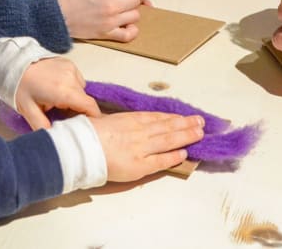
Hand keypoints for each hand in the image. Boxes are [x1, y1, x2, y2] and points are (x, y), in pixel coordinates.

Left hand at [15, 57, 100, 129]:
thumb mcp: (29, 112)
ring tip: (57, 99)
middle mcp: (71, 78)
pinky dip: (71, 85)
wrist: (14, 64)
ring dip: (74, 96)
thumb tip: (56, 138)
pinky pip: (77, 79)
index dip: (92, 117)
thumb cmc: (20, 88)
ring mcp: (71, 68)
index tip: (86, 124)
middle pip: (84, 99)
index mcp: (63, 92)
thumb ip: (44, 128)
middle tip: (62, 113)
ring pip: (81, 89)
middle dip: (77, 108)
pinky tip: (57, 87)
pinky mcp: (69, 63)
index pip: (90, 107)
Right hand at [58, 0, 141, 41]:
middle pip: (136, 1)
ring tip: (121, 10)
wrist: (57, 15)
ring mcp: (110, 21)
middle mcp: (111, 5)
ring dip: (130, 12)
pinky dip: (131, 31)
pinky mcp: (106, 34)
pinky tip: (127, 25)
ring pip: (135, 16)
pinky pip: (128, 35)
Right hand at [90, 112, 204, 181]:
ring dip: (186, 136)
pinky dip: (174, 155)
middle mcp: (140, 131)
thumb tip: (133, 124)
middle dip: (186, 124)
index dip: (174, 117)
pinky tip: (184, 152)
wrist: (81, 148)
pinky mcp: (140, 164)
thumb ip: (123, 123)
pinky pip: (161, 160)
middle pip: (168, 126)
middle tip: (200, 122)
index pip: (158, 117)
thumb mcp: (107, 121)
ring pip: (169, 139)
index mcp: (131, 119)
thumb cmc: (88, 134)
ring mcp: (142, 147)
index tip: (185, 116)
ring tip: (199, 133)